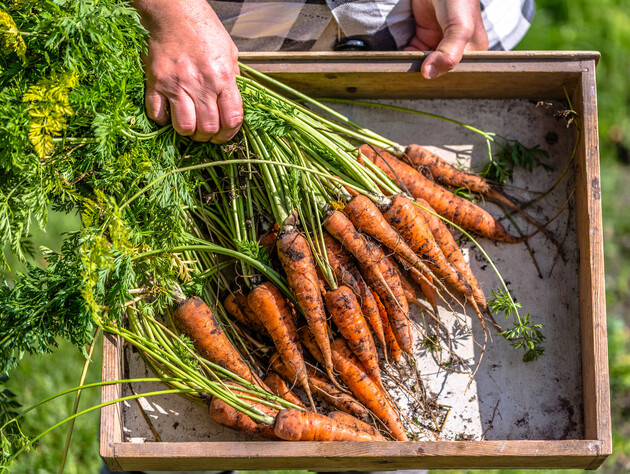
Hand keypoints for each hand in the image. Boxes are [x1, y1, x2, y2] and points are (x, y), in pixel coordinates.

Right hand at [134, 0, 241, 142]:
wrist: (173, 11)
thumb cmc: (204, 29)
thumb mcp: (230, 52)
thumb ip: (234, 80)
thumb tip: (235, 104)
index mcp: (224, 77)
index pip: (232, 119)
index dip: (229, 134)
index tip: (224, 135)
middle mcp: (201, 84)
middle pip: (208, 128)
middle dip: (208, 137)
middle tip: (206, 133)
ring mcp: (177, 84)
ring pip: (184, 127)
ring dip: (188, 132)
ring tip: (189, 126)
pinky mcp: (155, 83)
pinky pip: (157, 115)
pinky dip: (163, 121)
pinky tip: (168, 114)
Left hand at [405, 0, 488, 78]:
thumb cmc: (459, 1)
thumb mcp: (460, 28)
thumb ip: (449, 53)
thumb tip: (428, 74)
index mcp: (472, 52)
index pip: (455, 73)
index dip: (441, 78)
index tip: (426, 79)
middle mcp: (455, 50)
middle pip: (438, 70)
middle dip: (426, 74)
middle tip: (411, 78)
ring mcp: (437, 44)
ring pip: (423, 64)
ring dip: (413, 67)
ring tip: (403, 72)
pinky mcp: (423, 38)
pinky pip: (412, 54)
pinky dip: (405, 58)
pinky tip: (400, 61)